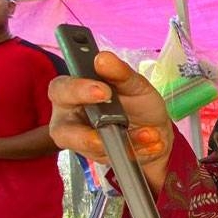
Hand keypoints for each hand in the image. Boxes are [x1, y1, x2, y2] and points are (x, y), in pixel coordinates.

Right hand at [49, 51, 173, 190]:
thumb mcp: (135, 85)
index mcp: (72, 93)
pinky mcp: (101, 160)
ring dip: (125, 142)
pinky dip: (137, 151)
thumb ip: (121, 73)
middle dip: (86, 134)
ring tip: (150, 134)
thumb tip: (104, 58)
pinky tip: (153, 143)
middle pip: (62, 131)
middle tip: (114, 125)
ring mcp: (84, 144)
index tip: (102, 90)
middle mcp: (71, 120)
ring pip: (92, 150)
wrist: (156, 132)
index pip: (61, 90)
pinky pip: (115, 159)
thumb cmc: (137, 103)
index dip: (78, 91)